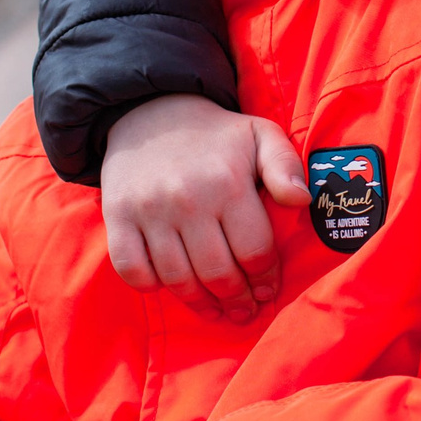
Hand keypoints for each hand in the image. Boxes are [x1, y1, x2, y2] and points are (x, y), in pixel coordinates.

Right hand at [101, 94, 306, 321]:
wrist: (151, 110)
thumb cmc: (216, 134)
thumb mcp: (261, 135)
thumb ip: (286, 166)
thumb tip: (302, 200)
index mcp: (228, 183)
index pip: (254, 251)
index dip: (265, 278)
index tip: (268, 289)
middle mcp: (188, 200)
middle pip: (218, 273)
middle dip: (237, 300)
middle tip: (244, 310)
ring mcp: (149, 211)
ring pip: (178, 279)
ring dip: (200, 304)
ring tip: (216, 310)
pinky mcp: (118, 216)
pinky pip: (133, 270)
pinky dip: (151, 286)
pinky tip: (170, 287)